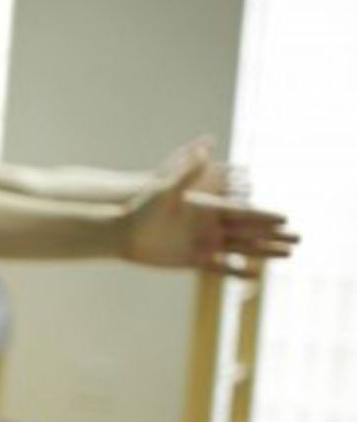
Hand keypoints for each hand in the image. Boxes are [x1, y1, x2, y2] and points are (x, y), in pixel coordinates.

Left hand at [123, 148, 297, 276]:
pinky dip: (238, 271)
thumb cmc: (142, 208)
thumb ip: (188, 172)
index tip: (285, 217)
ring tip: (287, 256)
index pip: (243, 212)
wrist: (124, 233)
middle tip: (298, 239)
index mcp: (208, 208)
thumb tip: (204, 146)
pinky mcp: (194, 261)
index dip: (264, 216)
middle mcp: (210, 226)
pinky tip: (256, 275)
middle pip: (248, 232)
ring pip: (241, 250)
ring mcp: (204, 244)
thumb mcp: (166, 189)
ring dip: (263, 253)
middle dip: (273, 235)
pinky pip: (221, 268)